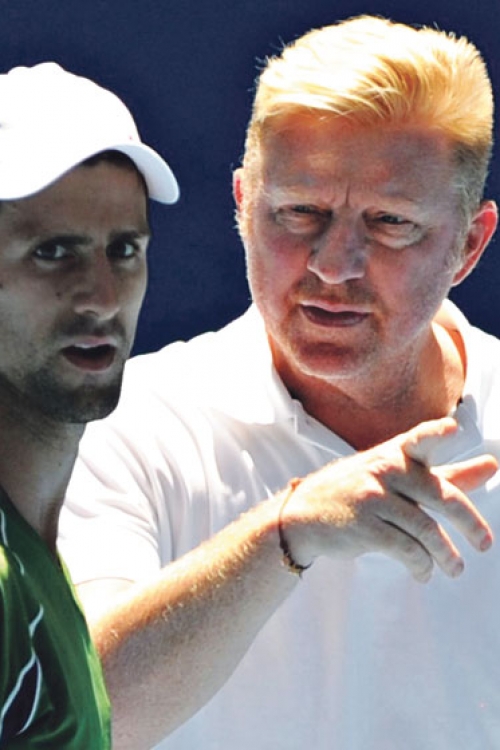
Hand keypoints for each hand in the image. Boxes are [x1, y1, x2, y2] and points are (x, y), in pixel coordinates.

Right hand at [282, 418, 497, 581]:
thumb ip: (446, 473)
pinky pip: (405, 549)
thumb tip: (493, 465)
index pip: (419, 439)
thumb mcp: (398, 476)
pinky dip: (421, 565)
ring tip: (454, 568)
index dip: (435, 434)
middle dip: (469, 522)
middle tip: (485, 544)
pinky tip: (424, 572)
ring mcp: (372, 497)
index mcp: (395, 454)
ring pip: (425, 529)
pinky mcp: (363, 527)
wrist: (303, 515)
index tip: (453, 429)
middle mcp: (384, 470)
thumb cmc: (360, 492)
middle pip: (439, 495)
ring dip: (446, 555)